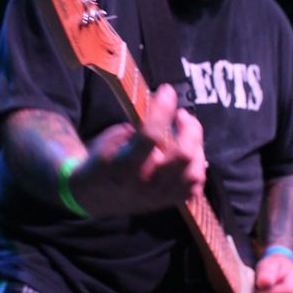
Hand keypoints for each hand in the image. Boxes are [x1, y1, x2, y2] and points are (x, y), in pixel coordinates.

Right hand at [71, 83, 205, 216]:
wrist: (95, 196)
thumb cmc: (104, 160)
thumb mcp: (112, 139)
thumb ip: (140, 127)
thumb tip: (165, 108)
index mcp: (124, 166)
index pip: (152, 134)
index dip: (163, 108)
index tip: (166, 90)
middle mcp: (145, 184)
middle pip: (183, 154)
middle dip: (189, 128)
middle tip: (182, 115)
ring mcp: (159, 197)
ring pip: (195, 172)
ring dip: (196, 147)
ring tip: (186, 134)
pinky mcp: (169, 202)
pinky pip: (195, 185)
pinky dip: (197, 166)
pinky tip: (189, 154)